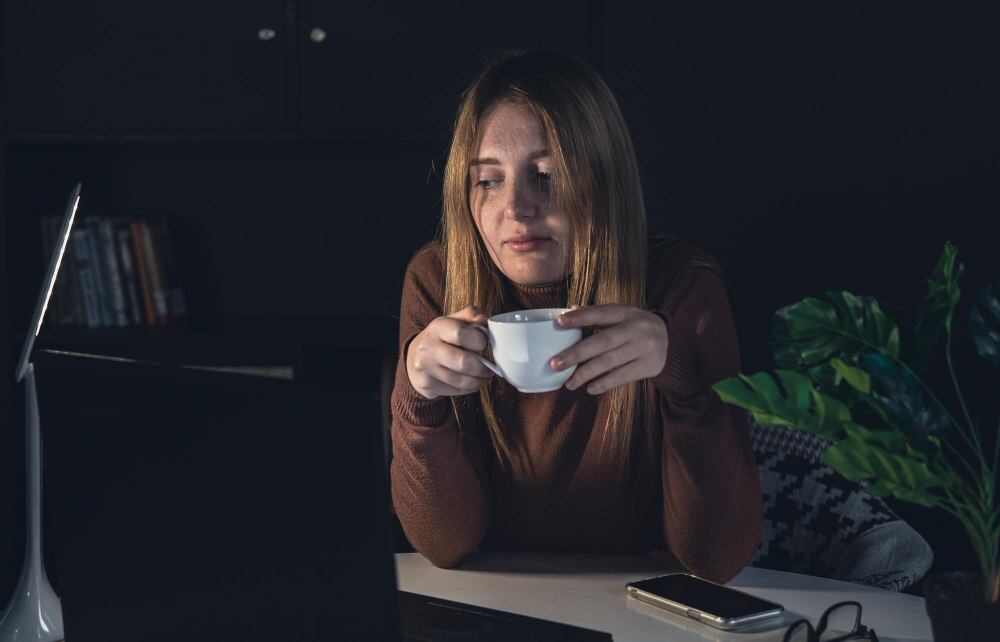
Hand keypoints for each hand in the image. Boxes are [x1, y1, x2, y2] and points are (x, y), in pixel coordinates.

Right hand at [405, 305, 494, 399]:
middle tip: (490, 367)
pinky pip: (457, 391)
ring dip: (480, 380)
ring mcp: (426, 368)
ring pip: (463, 381)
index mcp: (437, 327)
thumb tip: (484, 321)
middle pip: (464, 362)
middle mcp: (428, 347)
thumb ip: (471, 316)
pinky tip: (472, 382)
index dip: (479, 340)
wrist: (415, 358)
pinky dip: (471, 388)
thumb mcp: (454, 321)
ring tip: (485, 375)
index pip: (460, 333)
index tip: (484, 343)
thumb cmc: (442, 338)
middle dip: (483, 367)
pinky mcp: (428, 385)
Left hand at [551, 304, 668, 394]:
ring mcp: (644, 348)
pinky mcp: (649, 366)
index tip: (559, 322)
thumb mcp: (622, 315)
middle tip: (555, 364)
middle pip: (602, 342)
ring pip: (609, 362)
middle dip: (576, 354)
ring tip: (569, 383)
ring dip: (585, 374)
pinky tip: (589, 388)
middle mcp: (636, 328)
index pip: (600, 313)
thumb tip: (569, 310)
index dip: (580, 317)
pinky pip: (621, 376)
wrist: (670, 340)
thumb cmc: (635, 327)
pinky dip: (603, 383)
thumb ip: (597, 314)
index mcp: (626, 312)